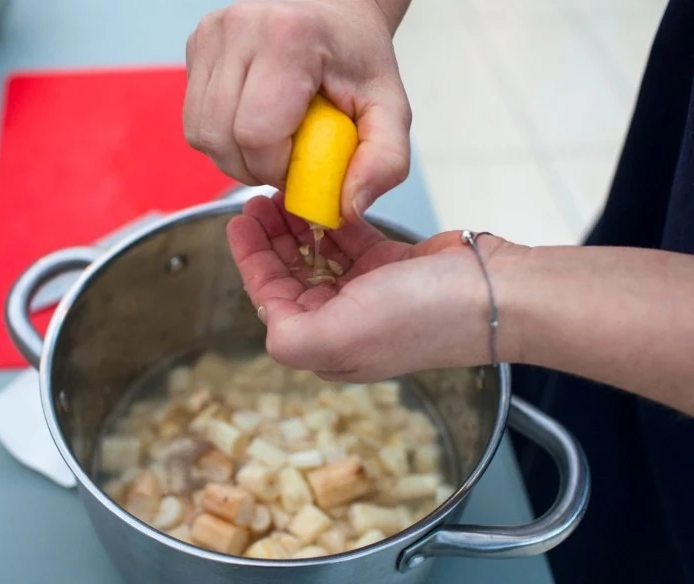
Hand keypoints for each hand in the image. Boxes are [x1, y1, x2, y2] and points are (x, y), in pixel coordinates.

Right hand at [184, 0, 411, 219]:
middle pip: (220, 138)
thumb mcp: (390, 111)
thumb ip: (384, 162)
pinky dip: (221, 137)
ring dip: (233, 156)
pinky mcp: (196, 46)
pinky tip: (251, 124)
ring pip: (200, 134)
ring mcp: (211, 35)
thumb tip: (347, 209)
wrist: (336, 12)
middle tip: (286, 158)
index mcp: (289, 39)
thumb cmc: (358, 60)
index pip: (255, 133)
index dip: (275, 168)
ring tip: (270, 142)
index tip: (301, 163)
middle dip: (252, 168)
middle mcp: (240, 29)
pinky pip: (194, 120)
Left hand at [226, 194, 519, 381]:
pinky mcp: (391, 267)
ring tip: (282, 193)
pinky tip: (321, 199)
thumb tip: (268, 320)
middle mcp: (344, 324)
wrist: (495, 294)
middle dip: (271, 240)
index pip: (272, 301)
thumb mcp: (341, 335)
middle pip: (291, 276)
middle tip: (257, 201)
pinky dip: (334, 221)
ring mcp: (368, 295)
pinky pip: (350, 241)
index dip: (251, 262)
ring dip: (298, 226)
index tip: (237, 222)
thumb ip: (291, 336)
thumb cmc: (419, 315)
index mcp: (327, 346)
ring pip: (318, 256)